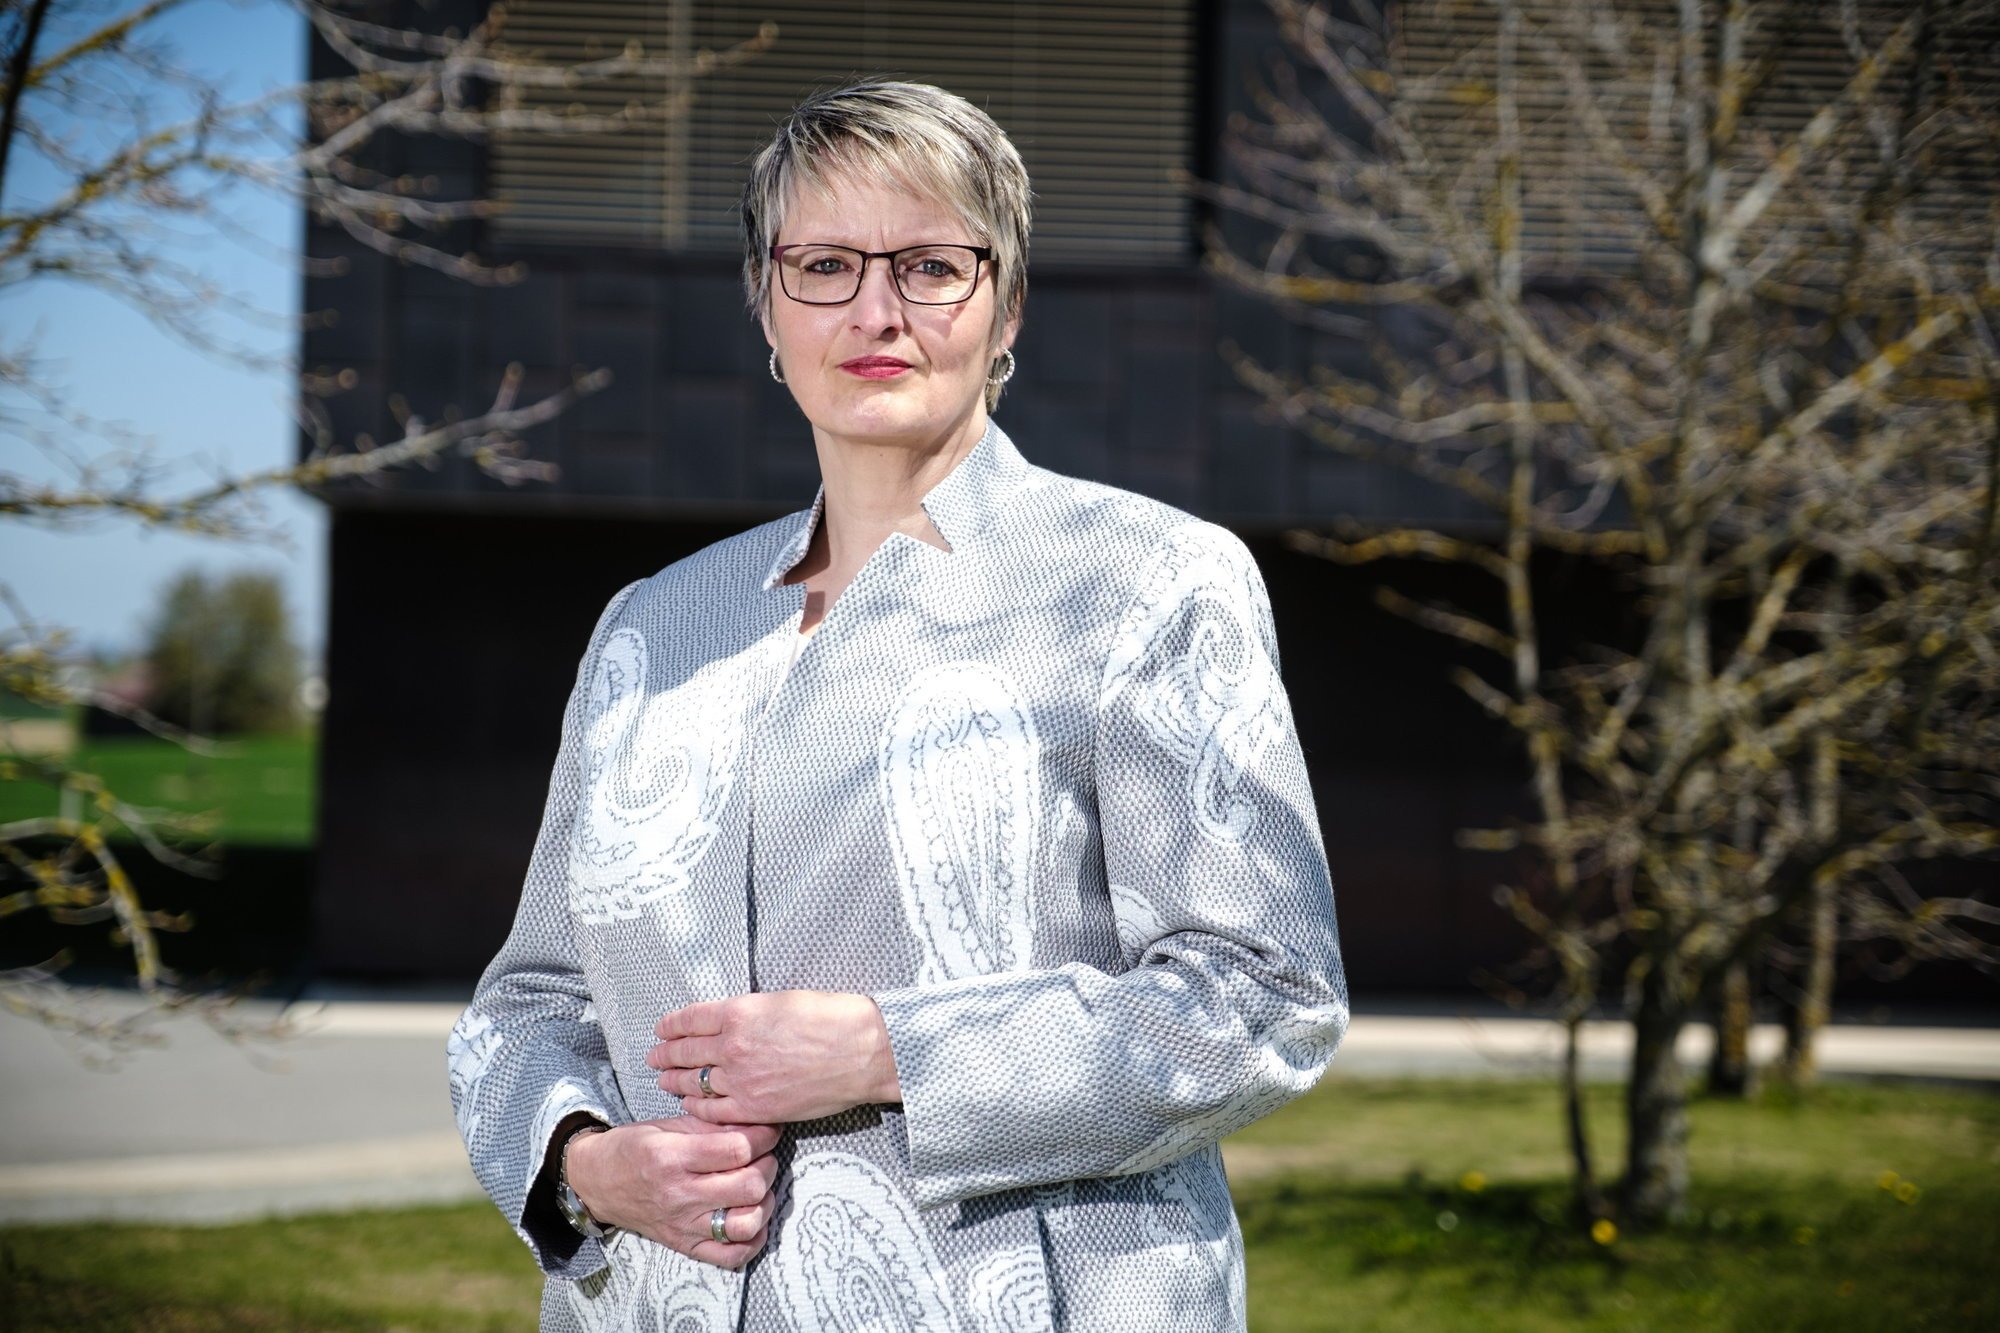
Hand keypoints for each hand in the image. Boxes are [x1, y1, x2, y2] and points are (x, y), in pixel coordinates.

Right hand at [565, 1117, 781, 1268]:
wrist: (597, 1182)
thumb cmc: (634, 1147)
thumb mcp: (667, 1124)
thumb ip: (711, 1125)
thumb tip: (754, 1124)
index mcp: (673, 1157)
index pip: (737, 1149)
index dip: (763, 1136)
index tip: (768, 1130)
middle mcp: (680, 1195)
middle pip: (749, 1186)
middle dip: (768, 1165)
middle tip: (764, 1156)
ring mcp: (683, 1225)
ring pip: (747, 1223)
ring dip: (763, 1202)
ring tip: (758, 1187)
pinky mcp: (685, 1246)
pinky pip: (732, 1256)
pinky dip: (752, 1240)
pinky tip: (751, 1218)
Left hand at [648, 990, 901, 1124]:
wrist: (863, 1051)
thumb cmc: (833, 1019)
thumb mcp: (782, 1001)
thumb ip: (750, 1013)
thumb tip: (730, 1023)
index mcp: (740, 1012)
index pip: (690, 1019)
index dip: (671, 1025)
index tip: (662, 1029)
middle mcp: (734, 1046)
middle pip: (686, 1052)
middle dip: (666, 1054)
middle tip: (654, 1057)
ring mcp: (743, 1080)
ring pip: (696, 1083)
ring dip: (676, 1081)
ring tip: (665, 1080)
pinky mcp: (757, 1108)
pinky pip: (715, 1111)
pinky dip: (699, 1108)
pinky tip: (692, 1105)